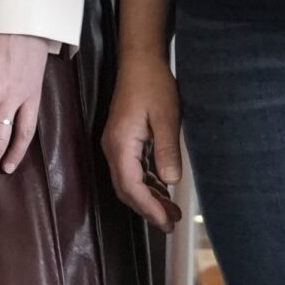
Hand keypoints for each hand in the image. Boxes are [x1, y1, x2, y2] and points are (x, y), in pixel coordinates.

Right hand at [102, 50, 185, 232]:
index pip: (131, 186)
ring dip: (148, 198)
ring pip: (128, 181)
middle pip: (126, 189)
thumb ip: (167, 150)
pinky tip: (162, 189)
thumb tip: (170, 182)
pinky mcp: (123, 140)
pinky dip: (146, 184)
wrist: (140, 60)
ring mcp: (116, 144)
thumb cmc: (154, 85)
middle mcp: (113, 147)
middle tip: (171, 223)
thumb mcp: (167, 117)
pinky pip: (132, 170)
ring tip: (171, 212)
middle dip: (147, 209)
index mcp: (120, 144)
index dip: (148, 207)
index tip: (166, 222)